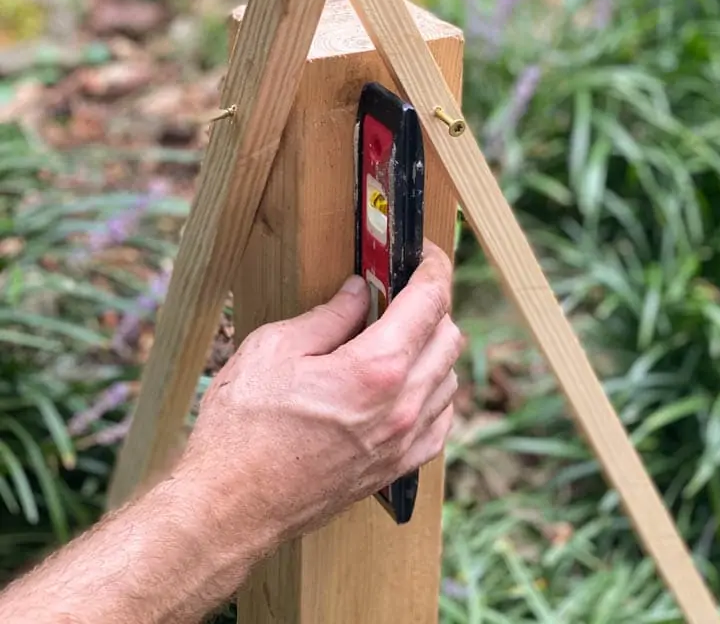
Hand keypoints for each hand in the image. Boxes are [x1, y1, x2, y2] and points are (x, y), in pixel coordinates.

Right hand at [176, 240, 460, 555]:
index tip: (427, 253)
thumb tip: (359, 292)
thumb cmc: (243, 428)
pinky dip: (433, 394)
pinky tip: (406, 385)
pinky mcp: (393, 470)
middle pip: (448, 337)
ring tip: (397, 335)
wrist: (231, 507)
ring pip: (448, 378)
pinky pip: (439, 423)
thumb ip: (327, 315)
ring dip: (433, 348)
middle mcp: (401, 406)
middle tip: (400, 290)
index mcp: (376, 368)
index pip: (430, 301)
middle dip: (432, 304)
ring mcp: (401, 442)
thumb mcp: (274, 349)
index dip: (434, 267)